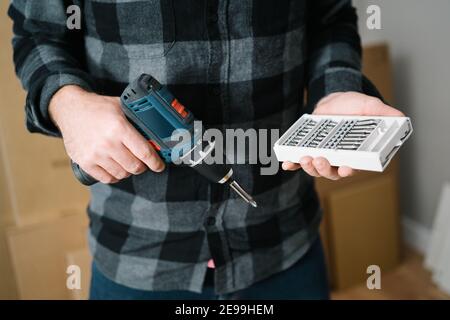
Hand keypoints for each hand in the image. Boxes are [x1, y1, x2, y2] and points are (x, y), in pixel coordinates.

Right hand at [49, 85, 164, 183]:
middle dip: (142, 166)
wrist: (70, 109)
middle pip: (135, 166)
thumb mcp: (121, 107)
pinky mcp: (85, 162)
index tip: (159, 166)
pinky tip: (116, 169)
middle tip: (143, 162)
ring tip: (128, 163)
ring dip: (128, 171)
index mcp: (119, 128)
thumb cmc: (98, 108)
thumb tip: (157, 133)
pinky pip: (106, 179)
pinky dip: (115, 176)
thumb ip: (137, 119)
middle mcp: (108, 143)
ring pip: (122, 174)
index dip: (155, 162)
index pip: (144, 152)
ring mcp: (95, 154)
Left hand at [282, 92, 403, 179]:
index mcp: (355, 153)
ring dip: (310, 167)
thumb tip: (401, 118)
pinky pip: (299, 161)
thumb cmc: (354, 107)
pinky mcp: (308, 150)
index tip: (347, 168)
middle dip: (325, 169)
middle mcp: (339, 158)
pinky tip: (287, 164)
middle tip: (320, 160)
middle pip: (332, 172)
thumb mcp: (370, 107)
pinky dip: (293, 164)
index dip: (350, 170)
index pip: (354, 166)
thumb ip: (383, 113)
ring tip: (306, 158)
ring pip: (316, 169)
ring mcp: (323, 155)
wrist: (333, 101)